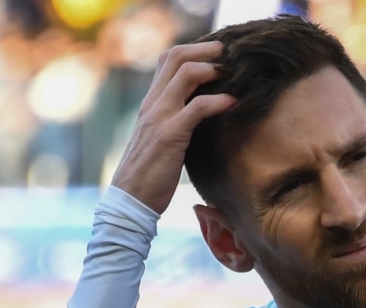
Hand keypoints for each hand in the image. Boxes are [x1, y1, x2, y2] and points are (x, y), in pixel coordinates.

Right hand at [111, 42, 234, 215]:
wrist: (131, 200)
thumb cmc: (150, 175)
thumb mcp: (161, 141)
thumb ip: (176, 123)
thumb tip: (201, 116)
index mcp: (150, 103)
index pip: (168, 60)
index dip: (194, 50)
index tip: (217, 56)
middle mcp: (152, 104)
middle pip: (176, 56)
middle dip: (206, 49)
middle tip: (229, 53)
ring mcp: (159, 117)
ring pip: (186, 73)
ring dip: (214, 68)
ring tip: (234, 74)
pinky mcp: (170, 135)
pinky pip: (197, 107)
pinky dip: (219, 101)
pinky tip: (234, 103)